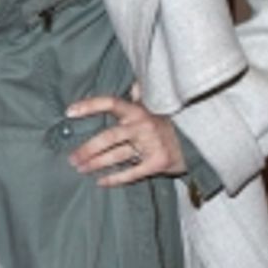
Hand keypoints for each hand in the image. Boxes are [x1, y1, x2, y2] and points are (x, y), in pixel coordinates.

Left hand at [65, 85, 184, 186]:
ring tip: (80, 169)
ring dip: (95, 164)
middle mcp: (143, 126)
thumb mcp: (155, 109)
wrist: (197, 143)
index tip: (69, 112)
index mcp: (139, 111)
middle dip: (87, 149)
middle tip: (72, 158)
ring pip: (116, 156)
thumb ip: (141, 98)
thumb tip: (133, 85)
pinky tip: (100, 182)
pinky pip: (131, 173)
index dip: (89, 106)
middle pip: (108, 137)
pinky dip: (114, 179)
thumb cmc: (168, 126)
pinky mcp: (158, 163)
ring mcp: (151, 144)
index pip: (111, 103)